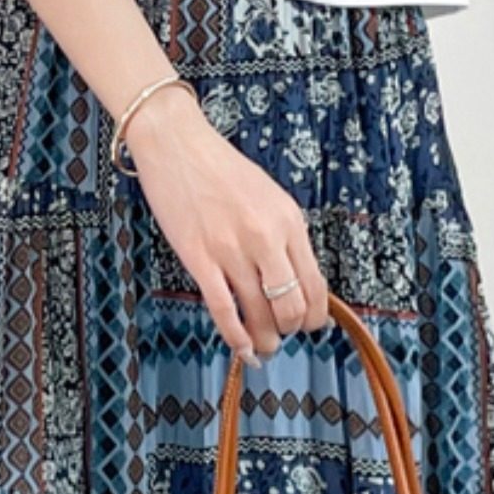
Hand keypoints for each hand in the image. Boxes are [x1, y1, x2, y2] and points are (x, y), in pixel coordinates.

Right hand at [123, 83, 332, 358]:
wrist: (177, 144)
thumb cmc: (220, 168)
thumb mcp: (269, 197)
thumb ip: (283, 236)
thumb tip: (294, 279)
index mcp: (289, 221)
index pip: (316, 284)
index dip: (315, 316)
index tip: (309, 326)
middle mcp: (266, 238)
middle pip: (292, 306)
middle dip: (290, 330)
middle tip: (282, 335)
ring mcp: (232, 250)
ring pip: (260, 314)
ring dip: (265, 340)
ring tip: (263, 349)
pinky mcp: (199, 257)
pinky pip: (224, 309)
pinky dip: (235, 336)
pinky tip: (240, 346)